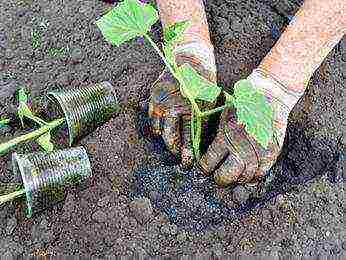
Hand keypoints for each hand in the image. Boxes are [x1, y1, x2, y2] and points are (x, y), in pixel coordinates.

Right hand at [148, 55, 216, 167]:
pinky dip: (157, 126)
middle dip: (175, 151)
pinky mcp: (153, 96)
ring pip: (158, 129)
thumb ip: (201, 118)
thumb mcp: (208, 98)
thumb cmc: (202, 76)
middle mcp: (171, 106)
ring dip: (165, 139)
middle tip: (180, 159)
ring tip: (173, 144)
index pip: (186, 136)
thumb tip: (198, 138)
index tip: (188, 162)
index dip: (187, 151)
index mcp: (187, 107)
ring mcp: (159, 101)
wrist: (188, 54)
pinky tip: (164, 130)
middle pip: (169, 136)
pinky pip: (152, 117)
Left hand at [198, 70, 301, 185]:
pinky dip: (253, 177)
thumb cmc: (243, 102)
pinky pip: (261, 175)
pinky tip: (247, 172)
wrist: (270, 95)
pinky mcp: (272, 154)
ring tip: (233, 174)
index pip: (208, 164)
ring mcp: (258, 152)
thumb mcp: (223, 115)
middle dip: (219, 179)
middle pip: (225, 177)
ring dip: (236, 179)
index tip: (204, 169)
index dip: (204, 169)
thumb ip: (215, 135)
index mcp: (225, 136)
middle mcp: (241, 147)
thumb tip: (205, 154)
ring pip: (243, 179)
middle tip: (217, 176)